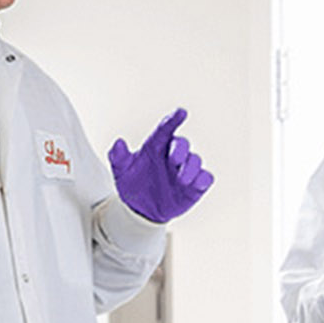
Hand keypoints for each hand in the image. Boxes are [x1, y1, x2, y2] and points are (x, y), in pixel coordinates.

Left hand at [109, 108, 213, 222]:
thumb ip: (118, 157)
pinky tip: (196, 184)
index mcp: (156, 145)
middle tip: (174, 161)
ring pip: (195, 160)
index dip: (174, 119)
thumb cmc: (133, 184)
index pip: (165, 128)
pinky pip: (205, 178)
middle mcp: (173, 154)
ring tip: (181, 180)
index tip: (181, 112)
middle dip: (180, 150)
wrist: (141, 210)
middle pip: (182, 144)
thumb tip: (118, 143)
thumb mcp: (121, 172)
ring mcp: (185, 170)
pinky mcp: (195, 185)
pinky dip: (203, 179)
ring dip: (191, 168)